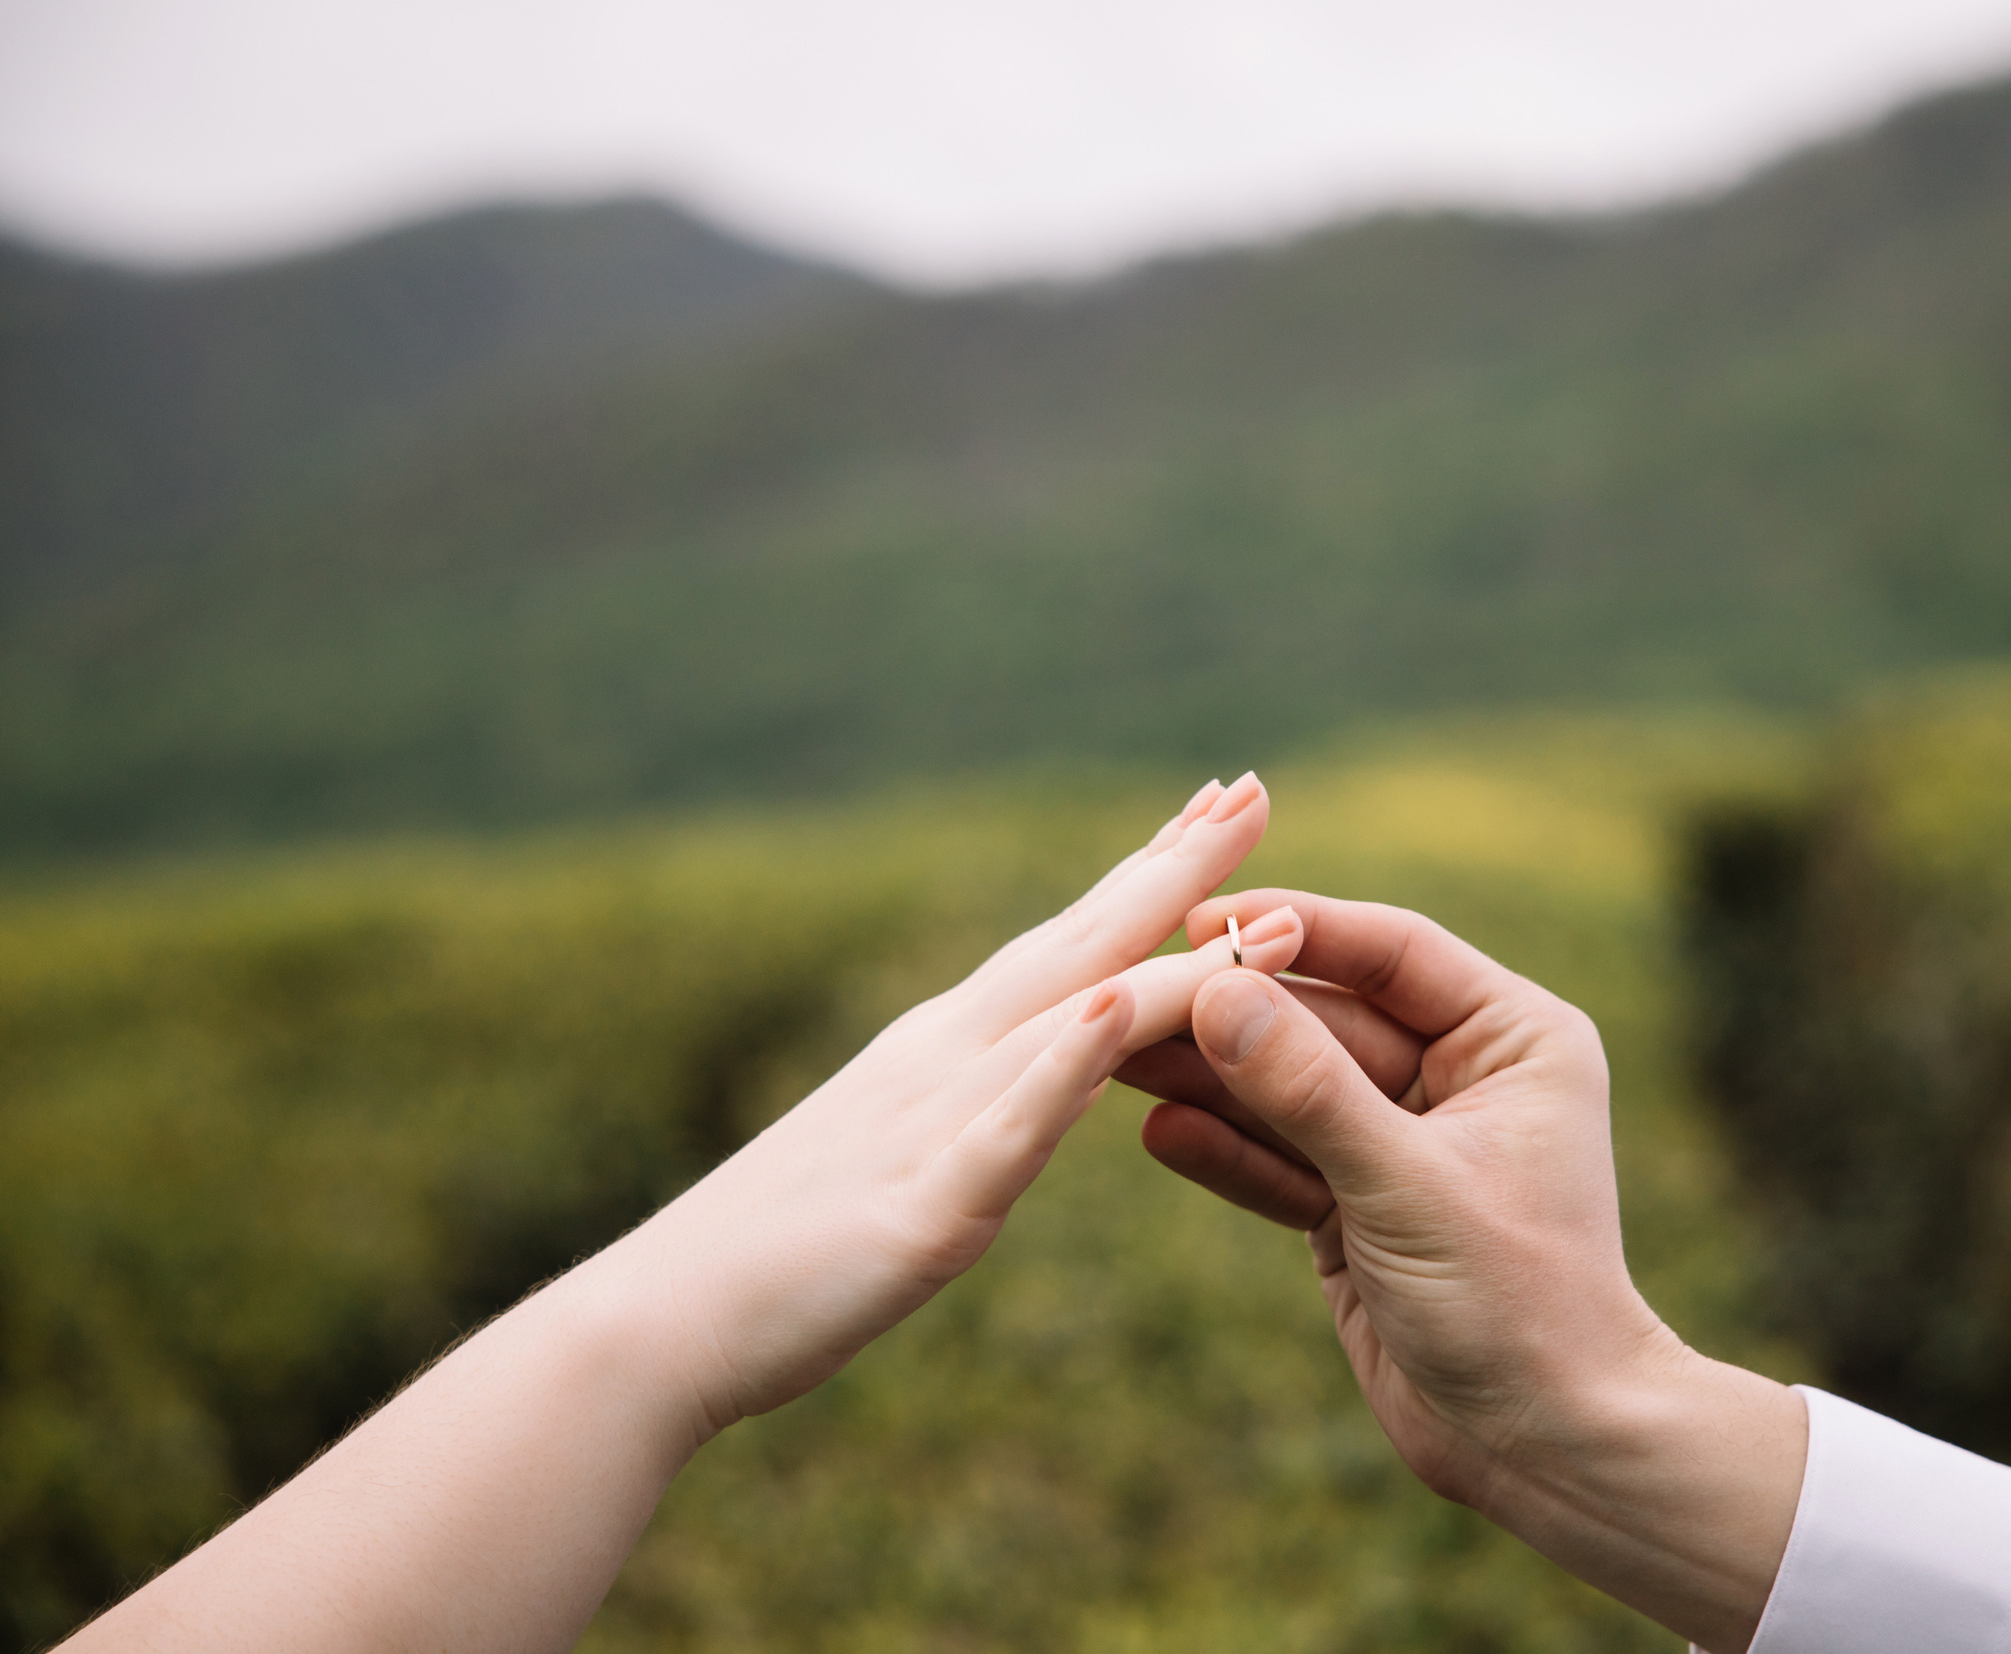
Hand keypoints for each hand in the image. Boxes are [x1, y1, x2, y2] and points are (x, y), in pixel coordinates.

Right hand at [604, 775, 1307, 1432]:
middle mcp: (942, 1058)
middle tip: (1255, 786)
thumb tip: (1066, 1071)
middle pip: (1080, 945)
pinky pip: (1007, 1128)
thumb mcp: (909, 1160)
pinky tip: (1116, 1012)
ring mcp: (933, 1122)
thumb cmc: (779, 1254)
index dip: (1149, 873)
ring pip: (1066, 1020)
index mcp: (944, 1050)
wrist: (656, 1323)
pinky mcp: (924, 1206)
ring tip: (1248, 901)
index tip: (1221, 803)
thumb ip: (987, 1108)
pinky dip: (1064, 1066)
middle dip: (1175, 867)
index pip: (1069, 943)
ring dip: (1166, 958)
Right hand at [1121, 891, 1806, 1653]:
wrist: (1545, 1448)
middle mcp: (1462, 1076)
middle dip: (1232, 1011)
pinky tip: (1156, 1130)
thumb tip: (1215, 992)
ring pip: (1292, 1090)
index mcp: (1513, 1038)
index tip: (1201, 917)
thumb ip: (1307, 1090)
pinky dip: (1226, 1151)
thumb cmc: (1517, 1306)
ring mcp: (1406, 1143)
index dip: (1296, 928)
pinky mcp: (1360, 1208)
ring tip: (1113, 1056)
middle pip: (1327, 1018)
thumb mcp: (1406, 1186)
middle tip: (1130, 993)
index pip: (1391, 952)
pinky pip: (1282, 1160)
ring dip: (1211, 1078)